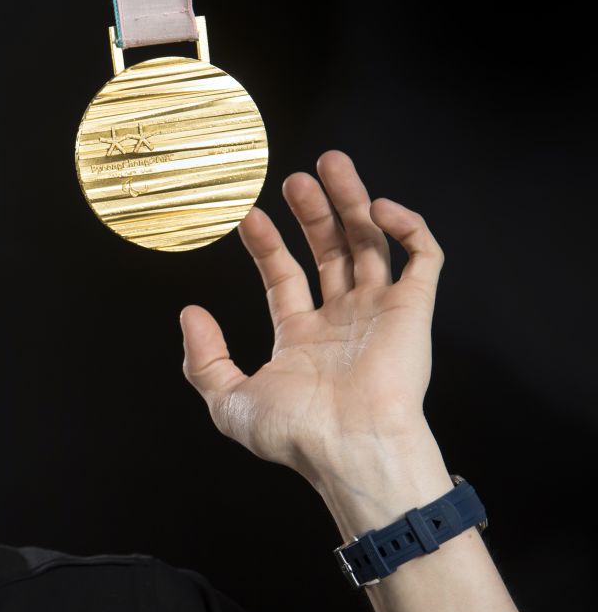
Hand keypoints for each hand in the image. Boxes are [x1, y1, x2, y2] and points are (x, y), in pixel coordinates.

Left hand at [179, 150, 445, 497]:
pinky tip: (377, 207)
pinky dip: (406, 226)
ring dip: (353, 201)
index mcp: (303, 340)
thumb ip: (204, 359)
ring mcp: (380, 313)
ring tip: (329, 164)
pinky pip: (422, 256)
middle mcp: (342, 321)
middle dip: (313, 213)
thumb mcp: (229, 399)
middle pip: (330, 251)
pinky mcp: (415, 309)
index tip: (247, 216)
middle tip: (293, 179)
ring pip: (371, 242)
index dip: (266, 245)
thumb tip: (190, 313)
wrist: (351, 447)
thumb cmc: (296, 433)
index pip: (284, 278)